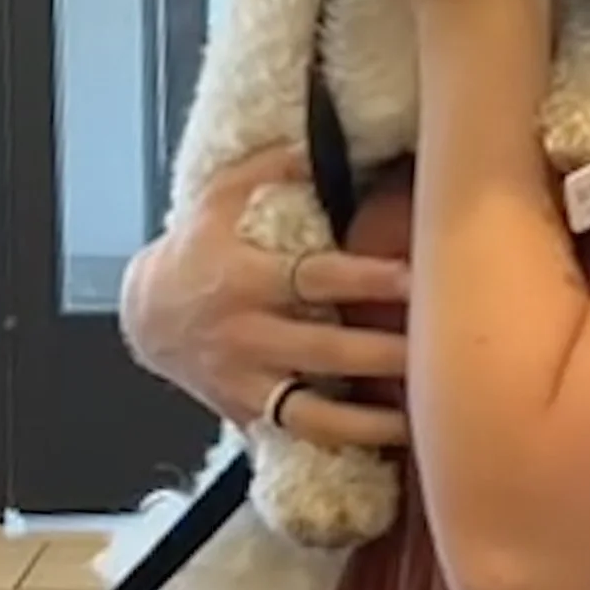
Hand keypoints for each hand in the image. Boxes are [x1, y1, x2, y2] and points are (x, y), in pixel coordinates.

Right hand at [120, 149, 409, 449]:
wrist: (148, 314)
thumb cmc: (197, 247)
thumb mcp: (220, 195)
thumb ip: (273, 167)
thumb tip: (323, 139)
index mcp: (246, 276)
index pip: (315, 278)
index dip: (367, 279)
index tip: (417, 278)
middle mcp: (247, 334)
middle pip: (325, 349)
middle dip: (384, 354)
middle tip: (442, 353)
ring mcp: (247, 381)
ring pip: (313, 412)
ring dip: (368, 421)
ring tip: (422, 421)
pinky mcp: (248, 415)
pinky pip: (297, 437)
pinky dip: (340, 447)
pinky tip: (387, 450)